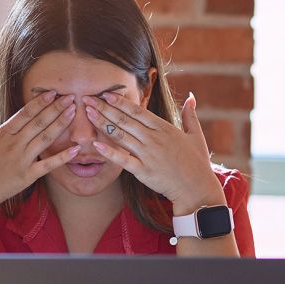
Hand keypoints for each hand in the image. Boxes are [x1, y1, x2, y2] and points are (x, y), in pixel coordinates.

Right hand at [0, 92, 81, 204]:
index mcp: (1, 134)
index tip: (52, 93)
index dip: (40, 103)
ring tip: (73, 112)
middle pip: (38, 122)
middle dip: (56, 108)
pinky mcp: (27, 176)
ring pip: (45, 138)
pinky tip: (75, 148)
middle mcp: (13, 145)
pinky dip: (62, 157)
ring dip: (61, 124)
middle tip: (70, 97)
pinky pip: (48, 165)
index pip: (24, 114)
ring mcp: (21, 160)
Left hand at [82, 92, 225, 214]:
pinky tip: (95, 144)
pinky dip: (109, 152)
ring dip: (102, 124)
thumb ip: (191, 115)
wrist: (197, 189)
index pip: (138, 111)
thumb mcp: (196, 135)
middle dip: (104, 108)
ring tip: (87, 114)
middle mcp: (154, 139)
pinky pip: (123, 160)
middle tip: (87, 99)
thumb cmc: (197, 163)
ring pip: (120, 136)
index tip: (105, 94)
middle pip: (124, 120)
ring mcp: (148, 155)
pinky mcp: (143, 171)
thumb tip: (191, 97)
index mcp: (165, 129)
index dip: (120, 102)